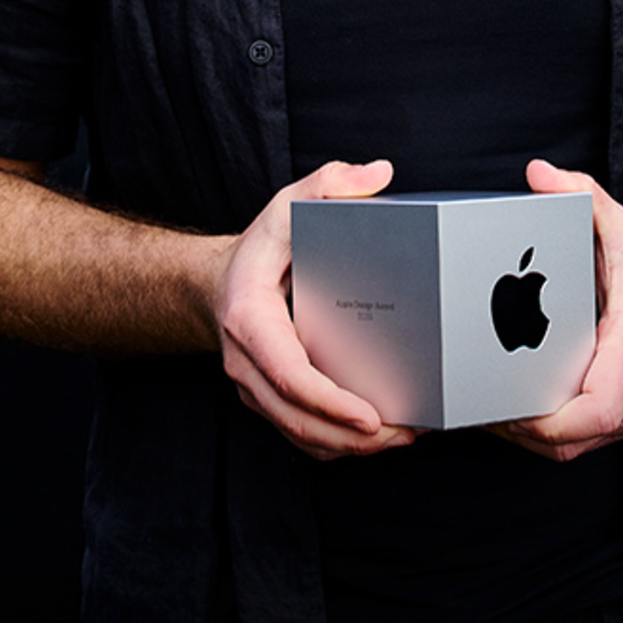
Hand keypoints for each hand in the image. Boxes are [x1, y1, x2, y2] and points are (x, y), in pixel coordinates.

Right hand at [214, 158, 417, 459]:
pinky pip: (302, 435)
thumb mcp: (288, 206)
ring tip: (401, 438)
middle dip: (352, 437)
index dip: (329, 402)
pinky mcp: (271, 401)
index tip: (368, 416)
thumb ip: (328, 183)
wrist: (219, 285)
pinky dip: (338, 444)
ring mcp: (256, 388)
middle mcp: (247, 363)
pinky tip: (377, 437)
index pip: (288, 374)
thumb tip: (376, 175)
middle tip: (403, 435)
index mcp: (249, 320)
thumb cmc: (259, 250)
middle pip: (297, 418)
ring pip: (300, 435)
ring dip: (350, 447)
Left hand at [492, 159, 622, 463]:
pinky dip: (542, 436)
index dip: (549, 421)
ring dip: (527, 439)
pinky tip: (509, 413)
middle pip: (574, 440)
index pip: (594, 410)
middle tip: (475, 407)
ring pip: (573, 449)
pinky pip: (579, 443)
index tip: (510, 409)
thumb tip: (539, 175)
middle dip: (521, 432)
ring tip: (483, 412)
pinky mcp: (621, 418)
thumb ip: (582, 192)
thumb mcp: (621, 224)